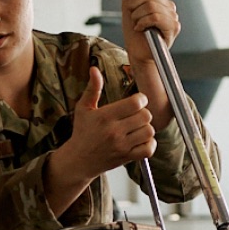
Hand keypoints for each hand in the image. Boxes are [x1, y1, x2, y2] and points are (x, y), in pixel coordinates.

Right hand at [53, 66, 157, 184]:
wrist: (79, 160)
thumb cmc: (82, 133)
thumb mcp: (83, 108)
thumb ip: (92, 88)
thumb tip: (94, 69)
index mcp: (105, 116)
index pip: (135, 103)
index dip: (141, 99)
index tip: (137, 100)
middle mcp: (114, 131)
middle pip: (145, 116)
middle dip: (144, 112)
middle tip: (136, 114)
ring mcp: (122, 146)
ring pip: (149, 131)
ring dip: (146, 127)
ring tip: (138, 126)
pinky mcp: (127, 157)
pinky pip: (148, 149)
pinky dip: (149, 143)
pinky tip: (141, 139)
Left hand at [119, 0, 179, 66]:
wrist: (137, 53)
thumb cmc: (134, 33)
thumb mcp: (128, 7)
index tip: (131, 3)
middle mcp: (169, 5)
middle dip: (133, 6)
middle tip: (133, 17)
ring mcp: (173, 16)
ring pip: (150, 6)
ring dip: (137, 17)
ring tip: (137, 25)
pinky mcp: (173, 27)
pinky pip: (155, 17)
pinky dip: (142, 23)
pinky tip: (141, 29)